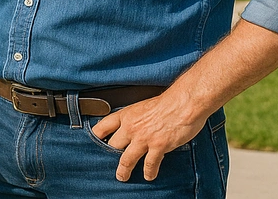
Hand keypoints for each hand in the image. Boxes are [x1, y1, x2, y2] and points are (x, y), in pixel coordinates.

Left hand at [89, 93, 205, 181]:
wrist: (184, 103)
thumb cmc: (168, 102)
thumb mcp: (144, 106)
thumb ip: (137, 117)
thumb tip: (135, 125)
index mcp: (127, 115)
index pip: (104, 126)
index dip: (97, 134)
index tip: (94, 141)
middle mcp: (131, 127)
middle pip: (113, 145)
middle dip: (110, 155)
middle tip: (109, 161)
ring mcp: (143, 138)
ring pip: (126, 159)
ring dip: (123, 171)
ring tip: (122, 176)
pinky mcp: (158, 147)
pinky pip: (149, 164)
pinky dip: (149, 172)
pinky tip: (149, 176)